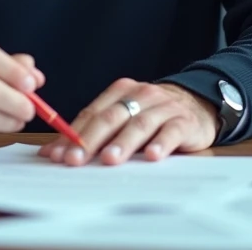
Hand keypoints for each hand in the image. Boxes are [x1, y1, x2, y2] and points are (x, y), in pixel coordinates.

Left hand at [37, 79, 218, 165]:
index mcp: (121, 91)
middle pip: (112, 117)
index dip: (73, 134)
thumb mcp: (123, 118)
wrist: (198, 104)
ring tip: (109, 159)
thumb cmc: (153, 115)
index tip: (59, 155)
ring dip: (123, 143)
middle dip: (91, 140)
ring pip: (139, 124)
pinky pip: (171, 132)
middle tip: (76, 159)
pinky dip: (160, 143)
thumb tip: (52, 153)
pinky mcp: (184, 121)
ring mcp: (163, 107)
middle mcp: (141, 95)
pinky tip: (152, 156)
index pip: (93, 113)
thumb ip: (91, 132)